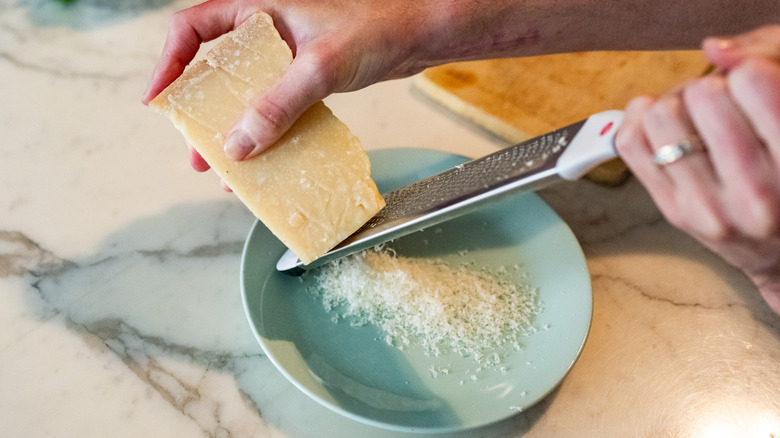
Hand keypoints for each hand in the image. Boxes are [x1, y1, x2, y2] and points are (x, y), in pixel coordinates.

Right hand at [141, 0, 456, 163]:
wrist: (418, 34)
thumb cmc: (377, 26)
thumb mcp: (320, 66)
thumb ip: (279, 104)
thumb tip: (241, 143)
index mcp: (258, 8)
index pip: (192, 29)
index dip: (169, 64)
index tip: (159, 100)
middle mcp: (266, 32)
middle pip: (215, 70)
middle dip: (202, 112)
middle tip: (197, 150)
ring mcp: (286, 56)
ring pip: (245, 93)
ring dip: (234, 129)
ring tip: (226, 166)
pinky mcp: (306, 77)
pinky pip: (274, 106)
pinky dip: (266, 131)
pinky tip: (266, 157)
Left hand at [615, 25, 779, 314]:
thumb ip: (768, 69)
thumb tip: (714, 50)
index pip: (752, 81)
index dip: (749, 72)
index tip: (752, 86)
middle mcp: (755, 194)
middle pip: (702, 94)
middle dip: (712, 88)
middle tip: (723, 104)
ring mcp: (707, 208)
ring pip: (660, 115)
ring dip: (675, 104)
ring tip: (695, 119)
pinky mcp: (672, 211)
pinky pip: (630, 144)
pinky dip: (640, 121)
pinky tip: (664, 127)